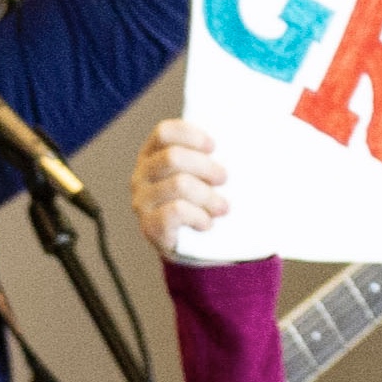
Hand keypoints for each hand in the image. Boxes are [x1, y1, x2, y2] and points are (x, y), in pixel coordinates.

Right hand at [132, 119, 228, 258]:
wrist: (190, 248)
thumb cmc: (200, 203)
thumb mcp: (200, 175)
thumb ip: (208, 158)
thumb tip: (239, 145)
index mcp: (152, 156)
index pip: (164, 133)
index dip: (190, 135)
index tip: (213, 147)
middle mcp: (142, 176)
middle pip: (173, 157)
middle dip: (205, 167)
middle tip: (223, 179)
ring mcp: (142, 201)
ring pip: (179, 184)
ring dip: (208, 196)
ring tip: (222, 207)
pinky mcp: (149, 226)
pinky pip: (176, 211)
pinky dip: (198, 216)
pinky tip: (207, 223)